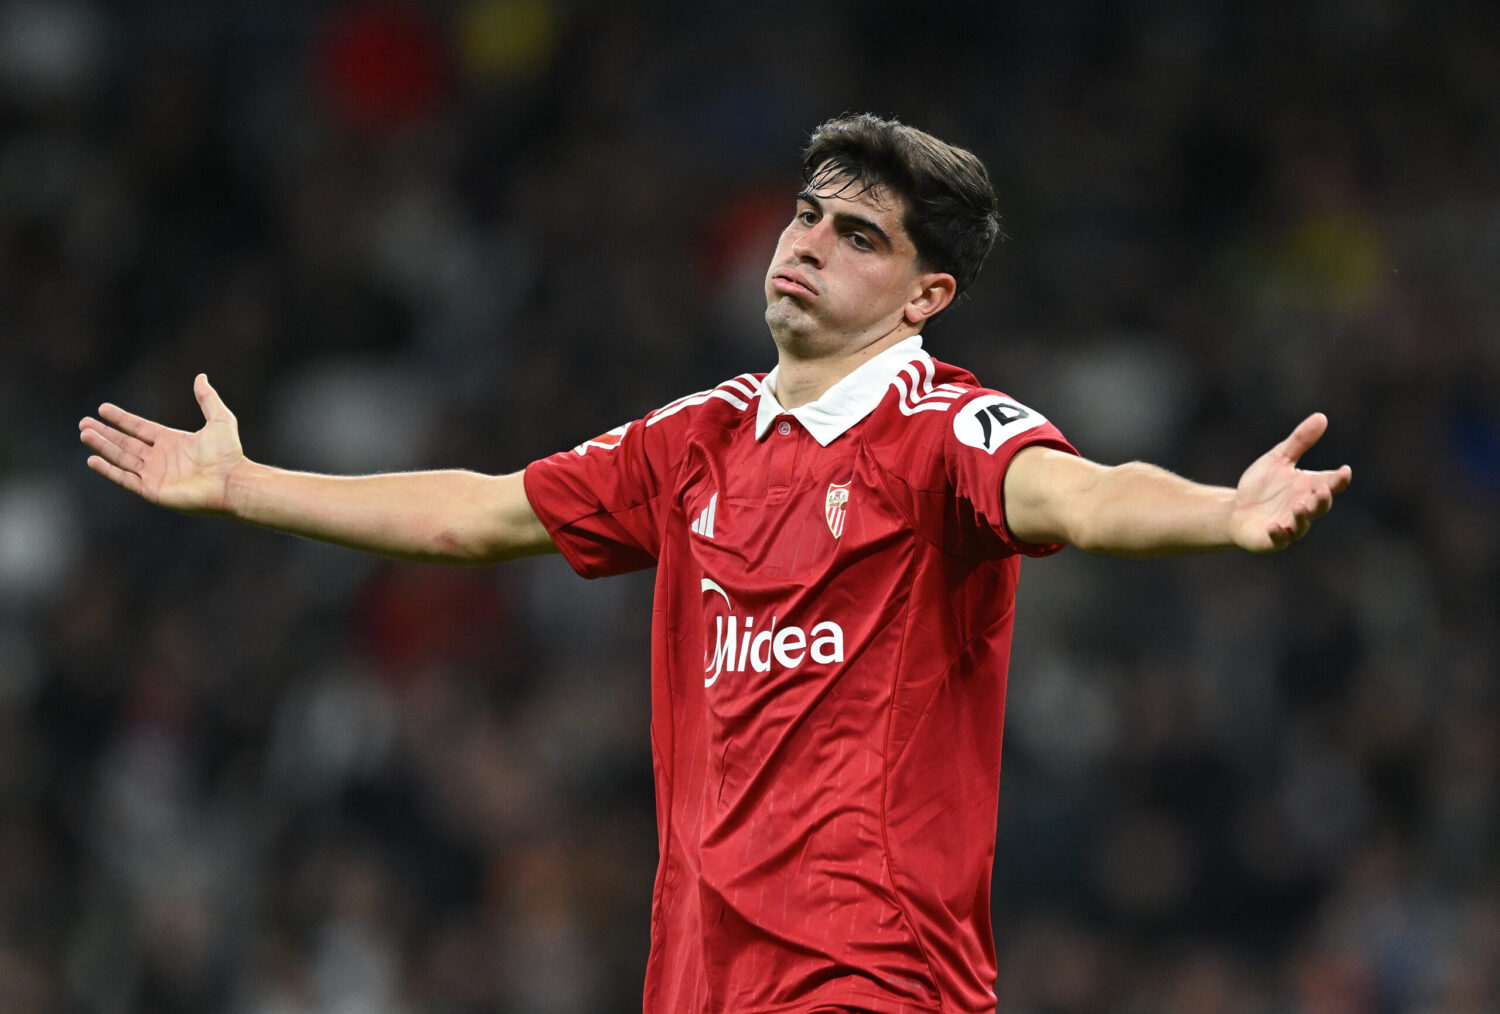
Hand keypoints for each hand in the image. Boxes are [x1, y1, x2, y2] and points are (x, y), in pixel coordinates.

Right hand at [79, 374, 245, 514]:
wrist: (232, 482)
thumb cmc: (229, 454)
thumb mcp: (220, 419)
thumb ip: (207, 398)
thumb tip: (201, 376)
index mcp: (172, 441)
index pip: (140, 428)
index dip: (121, 419)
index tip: (102, 409)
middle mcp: (160, 458)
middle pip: (125, 443)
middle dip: (104, 433)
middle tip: (83, 422)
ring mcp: (155, 475)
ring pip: (121, 458)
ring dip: (102, 446)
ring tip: (84, 434)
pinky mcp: (152, 490)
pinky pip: (125, 479)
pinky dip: (108, 470)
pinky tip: (92, 459)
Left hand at [1229, 413, 1351, 551]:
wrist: (1236, 510)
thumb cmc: (1262, 485)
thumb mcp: (1278, 459)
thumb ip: (1299, 441)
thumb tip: (1322, 417)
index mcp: (1309, 487)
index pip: (1330, 483)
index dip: (1339, 479)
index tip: (1344, 471)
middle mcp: (1304, 508)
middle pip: (1320, 506)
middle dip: (1322, 499)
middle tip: (1323, 491)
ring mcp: (1289, 525)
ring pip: (1301, 524)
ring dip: (1302, 517)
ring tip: (1299, 506)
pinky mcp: (1272, 539)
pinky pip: (1278, 539)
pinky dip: (1278, 534)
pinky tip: (1274, 527)